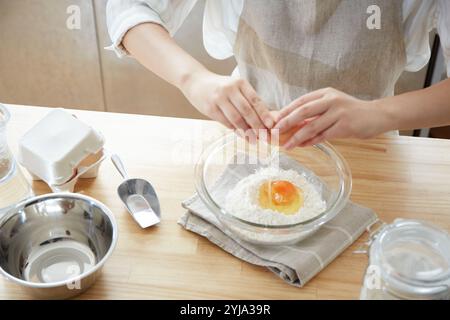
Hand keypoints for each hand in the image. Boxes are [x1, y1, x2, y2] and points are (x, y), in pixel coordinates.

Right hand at [180, 71, 273, 131]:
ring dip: (247, 131)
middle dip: (257, 126)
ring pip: (236, 118)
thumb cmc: (220, 87)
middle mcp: (230, 89)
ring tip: (254, 140)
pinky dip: (236, 131)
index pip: (255, 100)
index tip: (272, 125)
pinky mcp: (210, 108)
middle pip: (247, 111)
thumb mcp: (235, 87)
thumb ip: (247, 100)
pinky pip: (226, 122)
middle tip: (265, 137)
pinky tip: (242, 136)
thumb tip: (264, 118)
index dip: (264, 113)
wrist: (196, 82)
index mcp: (240, 83)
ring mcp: (219, 99)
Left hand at [274, 87, 389, 148]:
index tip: (273, 120)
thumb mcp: (333, 106)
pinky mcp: (345, 126)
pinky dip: (311, 142)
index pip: (301, 101)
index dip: (286, 111)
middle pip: (303, 111)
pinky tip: (302, 146)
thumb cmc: (351, 112)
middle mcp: (331, 100)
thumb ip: (315, 112)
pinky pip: (323, 136)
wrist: (377, 115)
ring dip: (297, 137)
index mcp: (326, 93)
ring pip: (312, 126)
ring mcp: (339, 112)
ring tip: (287, 146)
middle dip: (287, 122)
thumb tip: (292, 123)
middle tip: (275, 132)